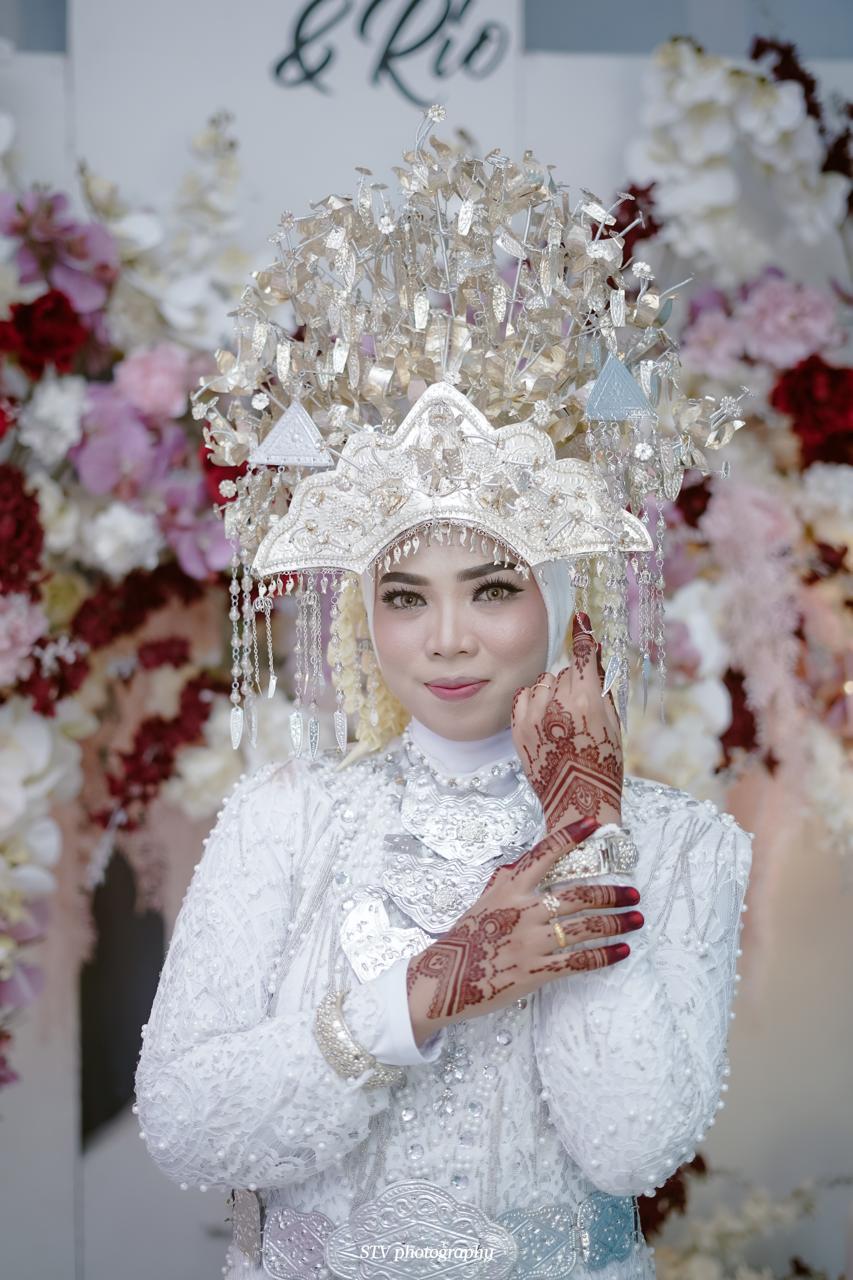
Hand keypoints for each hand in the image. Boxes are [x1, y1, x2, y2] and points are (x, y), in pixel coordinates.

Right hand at [406, 816, 642, 1042]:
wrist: (446, 979)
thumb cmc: (467, 937)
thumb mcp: (486, 900)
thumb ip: (512, 882)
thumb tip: (531, 862)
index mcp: (509, 888)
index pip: (544, 855)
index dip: (570, 838)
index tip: (593, 825)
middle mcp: (523, 911)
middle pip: (578, 896)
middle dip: (612, 893)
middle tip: (633, 892)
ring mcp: (531, 942)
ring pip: (585, 927)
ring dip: (616, 922)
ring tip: (636, 919)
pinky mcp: (536, 971)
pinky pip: (579, 961)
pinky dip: (604, 955)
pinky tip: (622, 951)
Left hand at [510, 613, 622, 832]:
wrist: (578, 801)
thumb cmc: (603, 765)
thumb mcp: (613, 723)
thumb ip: (601, 687)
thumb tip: (593, 656)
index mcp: (587, 700)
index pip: (583, 656)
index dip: (584, 637)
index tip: (581, 619)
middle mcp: (558, 703)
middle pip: (566, 671)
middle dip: (575, 680)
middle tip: (583, 705)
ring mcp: (534, 715)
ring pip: (544, 682)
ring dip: (554, 690)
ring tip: (564, 717)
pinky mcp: (518, 727)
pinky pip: (525, 696)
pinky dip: (535, 700)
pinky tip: (546, 716)